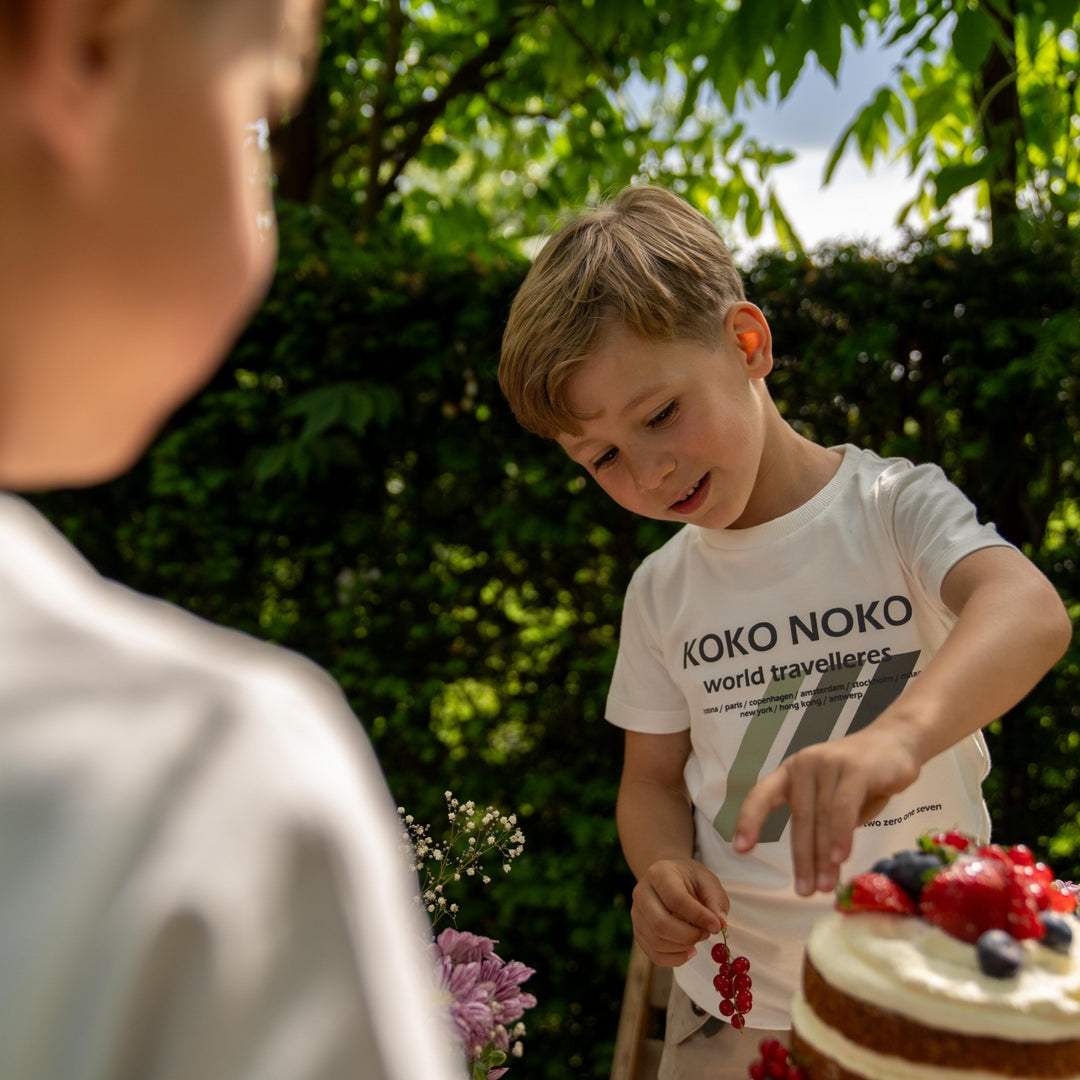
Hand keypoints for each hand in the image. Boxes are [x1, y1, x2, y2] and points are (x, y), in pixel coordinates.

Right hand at [630, 858, 728, 966]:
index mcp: (659, 874)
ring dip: (684, 947)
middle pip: (660, 924)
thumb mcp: (707, 880)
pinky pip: (654, 955)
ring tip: (697, 936)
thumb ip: (715, 900)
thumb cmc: (689, 880)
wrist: (667, 878)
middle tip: (706, 933)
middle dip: (689, 935)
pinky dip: (675, 959)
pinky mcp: (638, 932)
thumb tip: (720, 924)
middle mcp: (641, 893)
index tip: (717, 925)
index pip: (675, 900)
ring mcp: (636, 914)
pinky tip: (689, 950)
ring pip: (657, 942)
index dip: (698, 916)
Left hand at [731, 722, 921, 895]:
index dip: (749, 821)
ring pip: (821, 818)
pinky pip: (842, 808)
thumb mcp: (836, 798)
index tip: (740, 849)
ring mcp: (828, 764)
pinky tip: (840, 858)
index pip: (761, 796)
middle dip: (802, 859)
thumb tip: (822, 863)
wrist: (897, 741)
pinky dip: (840, 835)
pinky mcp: (854, 769)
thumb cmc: (863, 777)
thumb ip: (824, 822)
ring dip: (823, 856)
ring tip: (825, 885)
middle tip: (805, 892)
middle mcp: (804, 765)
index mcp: (791, 772)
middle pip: (799, 818)